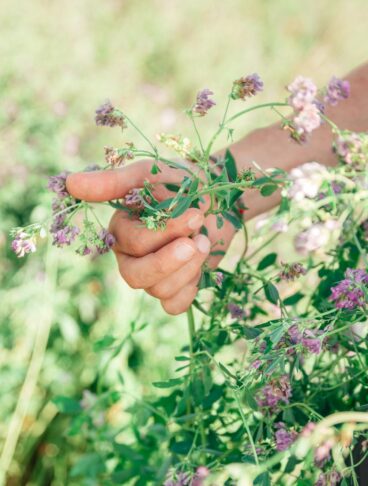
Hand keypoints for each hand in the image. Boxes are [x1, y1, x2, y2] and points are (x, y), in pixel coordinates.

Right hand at [66, 160, 235, 314]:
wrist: (218, 200)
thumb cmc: (182, 184)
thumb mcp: (149, 176)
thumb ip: (112, 182)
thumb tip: (70, 182)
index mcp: (120, 231)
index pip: (136, 244)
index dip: (167, 233)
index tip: (196, 213)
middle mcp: (129, 257)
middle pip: (137, 277)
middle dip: (171, 260)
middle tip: (199, 240)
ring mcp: (149, 275)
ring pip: (158, 291)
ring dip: (190, 268)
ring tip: (203, 242)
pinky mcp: (171, 289)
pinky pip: (173, 306)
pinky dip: (190, 290)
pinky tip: (200, 268)